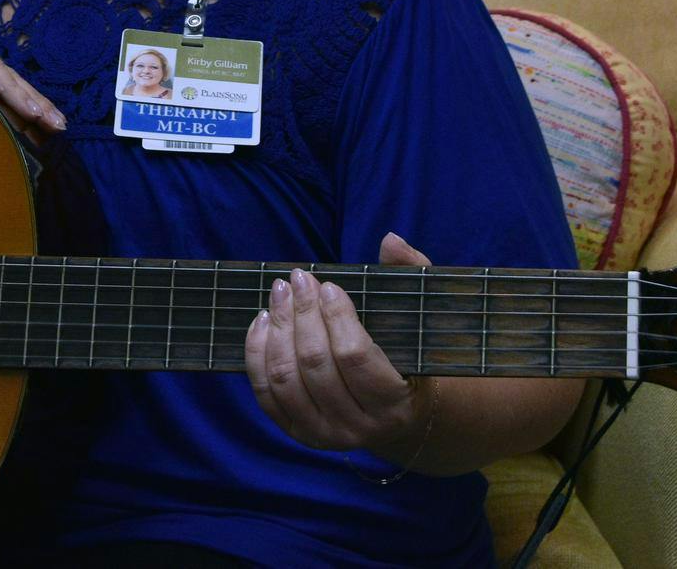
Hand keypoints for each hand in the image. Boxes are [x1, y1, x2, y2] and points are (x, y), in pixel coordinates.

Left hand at [244, 231, 434, 463]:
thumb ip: (410, 274)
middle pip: (315, 363)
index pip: (354, 356)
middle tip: (297, 279)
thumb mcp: (419, 317)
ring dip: (278, 328)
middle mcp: (358, 428)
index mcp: (394, 404)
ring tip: (279, 294)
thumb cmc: (407, 356)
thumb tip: (391, 240)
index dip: (336, 316)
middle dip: (301, 313)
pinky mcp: (296, 432)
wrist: (397, 414)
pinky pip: (265, 392)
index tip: (326, 284)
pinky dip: (257, 353)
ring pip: (286, 377)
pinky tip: (263, 320)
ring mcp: (323, 435)